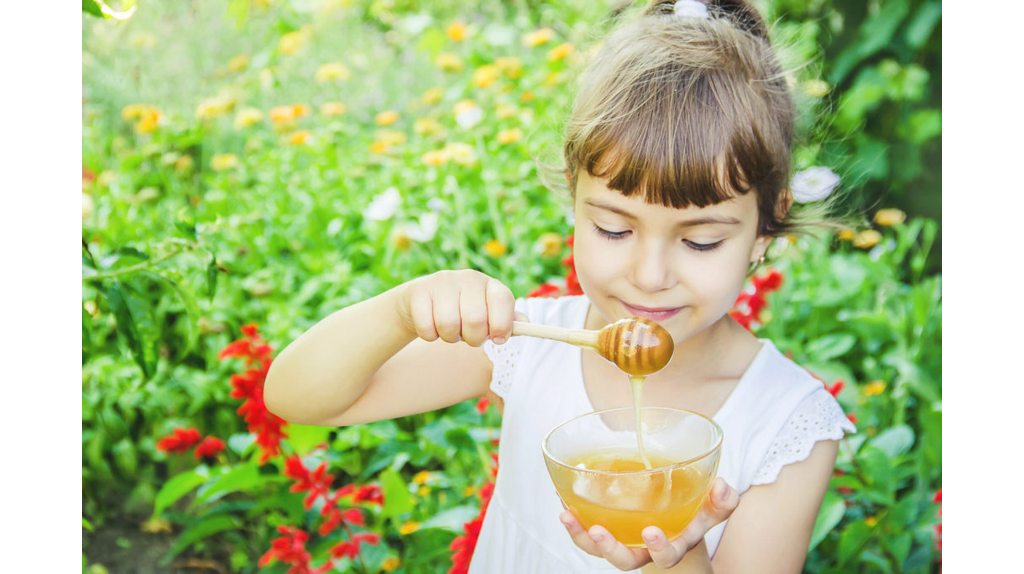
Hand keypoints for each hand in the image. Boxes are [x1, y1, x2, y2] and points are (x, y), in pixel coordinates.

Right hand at [396, 270, 519, 346]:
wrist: (421, 302)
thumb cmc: (461, 312)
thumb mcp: (487, 315)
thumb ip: (507, 321)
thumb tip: (526, 323)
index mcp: (489, 284)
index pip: (503, 300)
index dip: (502, 324)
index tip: (498, 339)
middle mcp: (468, 277)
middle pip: (475, 319)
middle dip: (473, 338)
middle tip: (467, 336)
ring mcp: (442, 281)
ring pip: (448, 325)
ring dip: (449, 337)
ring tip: (449, 330)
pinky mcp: (419, 290)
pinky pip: (427, 327)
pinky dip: (429, 336)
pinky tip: (431, 326)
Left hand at [559, 478, 739, 570]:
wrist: (677, 519)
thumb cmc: (694, 511)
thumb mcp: (712, 507)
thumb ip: (722, 500)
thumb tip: (722, 486)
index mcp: (671, 545)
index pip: (666, 556)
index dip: (660, 549)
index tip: (652, 533)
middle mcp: (643, 549)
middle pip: (623, 560)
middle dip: (610, 549)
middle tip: (599, 532)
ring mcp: (623, 540)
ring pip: (598, 548)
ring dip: (581, 535)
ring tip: (566, 515)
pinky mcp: (607, 527)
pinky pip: (586, 529)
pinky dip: (574, 517)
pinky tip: (562, 498)